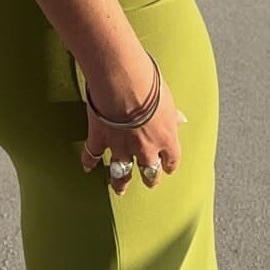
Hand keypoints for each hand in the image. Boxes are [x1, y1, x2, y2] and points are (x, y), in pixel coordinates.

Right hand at [81, 74, 187, 194]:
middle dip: (149, 178)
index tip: (167, 167)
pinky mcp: (100, 139)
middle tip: (148, 181)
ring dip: (121, 182)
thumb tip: (180, 119)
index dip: (169, 164)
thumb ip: (171, 114)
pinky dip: (90, 161)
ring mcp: (121, 146)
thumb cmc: (149, 84)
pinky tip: (88, 167)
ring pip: (122, 173)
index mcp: (165, 138)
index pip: (171, 159)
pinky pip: (93, 155)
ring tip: (119, 189)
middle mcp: (145, 148)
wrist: (123, 80)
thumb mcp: (167, 97)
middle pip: (149, 172)